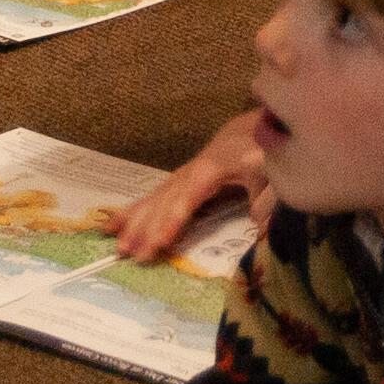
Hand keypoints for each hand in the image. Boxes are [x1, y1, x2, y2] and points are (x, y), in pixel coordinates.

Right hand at [113, 107, 268, 258]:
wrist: (253, 129)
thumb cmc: (262, 150)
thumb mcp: (271, 169)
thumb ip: (267, 194)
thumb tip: (260, 224)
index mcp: (211, 169)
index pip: (188, 197)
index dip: (173, 219)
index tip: (159, 243)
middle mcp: (190, 172)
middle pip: (163, 201)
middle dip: (145, 227)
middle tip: (128, 253)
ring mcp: (181, 176)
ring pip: (153, 198)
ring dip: (133, 222)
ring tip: (116, 245)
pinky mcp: (179, 181)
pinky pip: (152, 197)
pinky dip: (132, 211)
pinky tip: (112, 225)